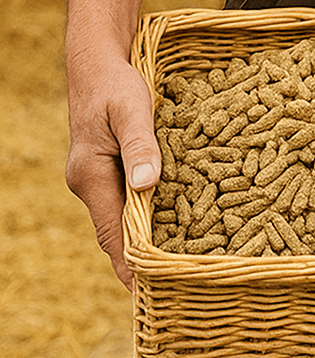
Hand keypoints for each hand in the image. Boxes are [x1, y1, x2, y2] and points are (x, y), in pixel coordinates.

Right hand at [65, 51, 161, 288]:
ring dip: (148, 234)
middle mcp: (90, 183)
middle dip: (141, 256)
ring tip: (180, 259)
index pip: (110, 233)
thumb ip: (140, 146)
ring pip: (124, 215)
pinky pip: (128, 198)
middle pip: (117, 231)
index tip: (147, 294)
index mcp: (90, 175)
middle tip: (174, 283)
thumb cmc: (115, 83)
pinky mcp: (111, 168)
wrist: (97, 63)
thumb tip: (146, 187)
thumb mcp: (132, 109)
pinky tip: (174, 218)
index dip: (128, 265)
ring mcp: (99, 177)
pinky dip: (148, 211)